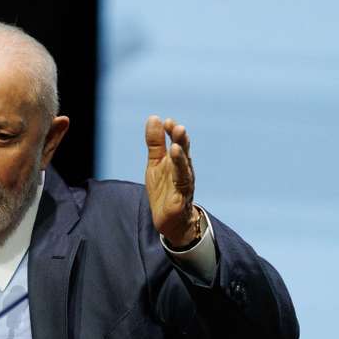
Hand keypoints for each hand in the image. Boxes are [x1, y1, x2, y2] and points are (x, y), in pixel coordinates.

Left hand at [145, 115, 199, 246]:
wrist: (171, 220)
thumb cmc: (164, 189)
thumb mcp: (155, 163)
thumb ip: (156, 143)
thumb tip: (154, 118)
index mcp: (177, 160)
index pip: (177, 142)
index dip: (172, 132)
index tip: (166, 121)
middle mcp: (184, 170)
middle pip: (184, 152)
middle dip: (181, 140)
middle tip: (177, 127)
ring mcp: (184, 183)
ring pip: (184, 168)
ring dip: (181, 157)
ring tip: (176, 146)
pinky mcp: (181, 198)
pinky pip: (181, 186)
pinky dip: (179, 177)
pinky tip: (175, 172)